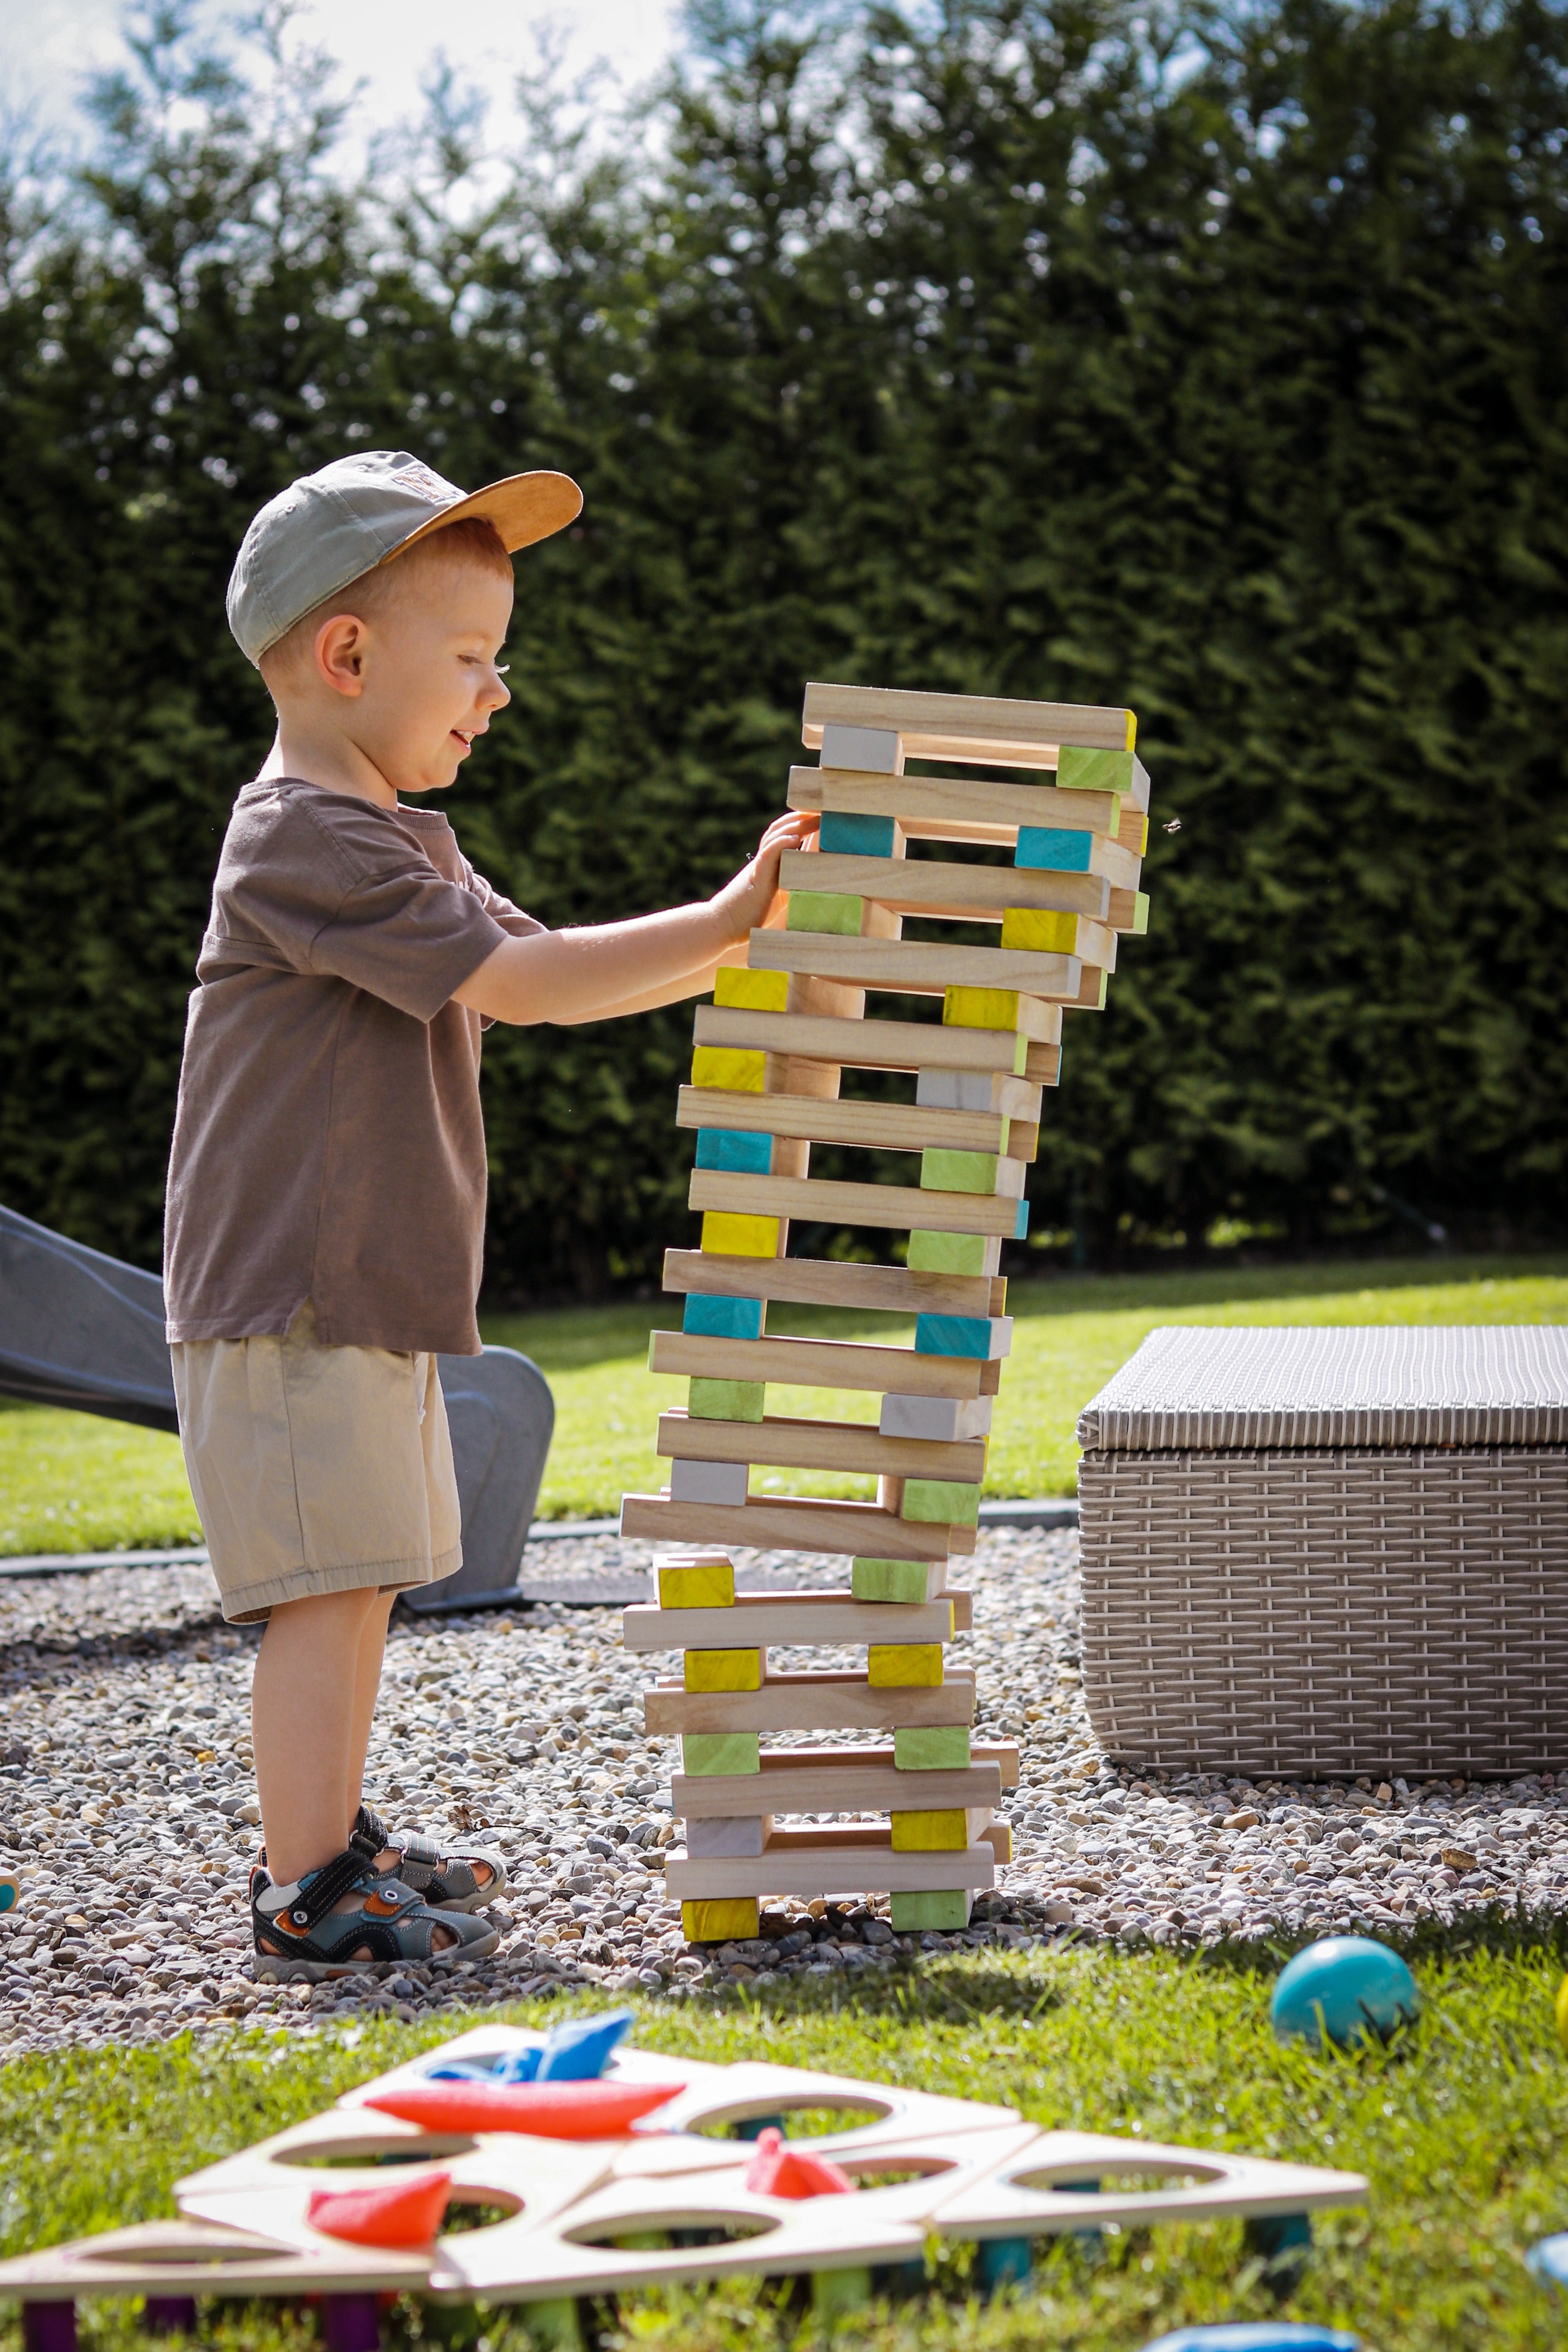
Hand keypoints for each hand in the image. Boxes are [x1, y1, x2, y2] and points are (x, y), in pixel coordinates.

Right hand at [712, 809, 816, 940]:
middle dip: (799, 819)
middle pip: (778, 830)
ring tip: (812, 819)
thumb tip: (814, 886)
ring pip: (773, 838)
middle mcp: (762, 862)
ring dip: (794, 826)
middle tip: (819, 812)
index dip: (797, 823)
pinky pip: (768, 855)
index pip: (781, 836)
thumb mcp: (778, 897)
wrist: (722, 926)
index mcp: (767, 865)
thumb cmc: (749, 916)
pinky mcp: (756, 878)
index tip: (816, 817)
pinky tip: (794, 838)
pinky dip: (781, 844)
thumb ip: (792, 887)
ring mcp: (758, 868)